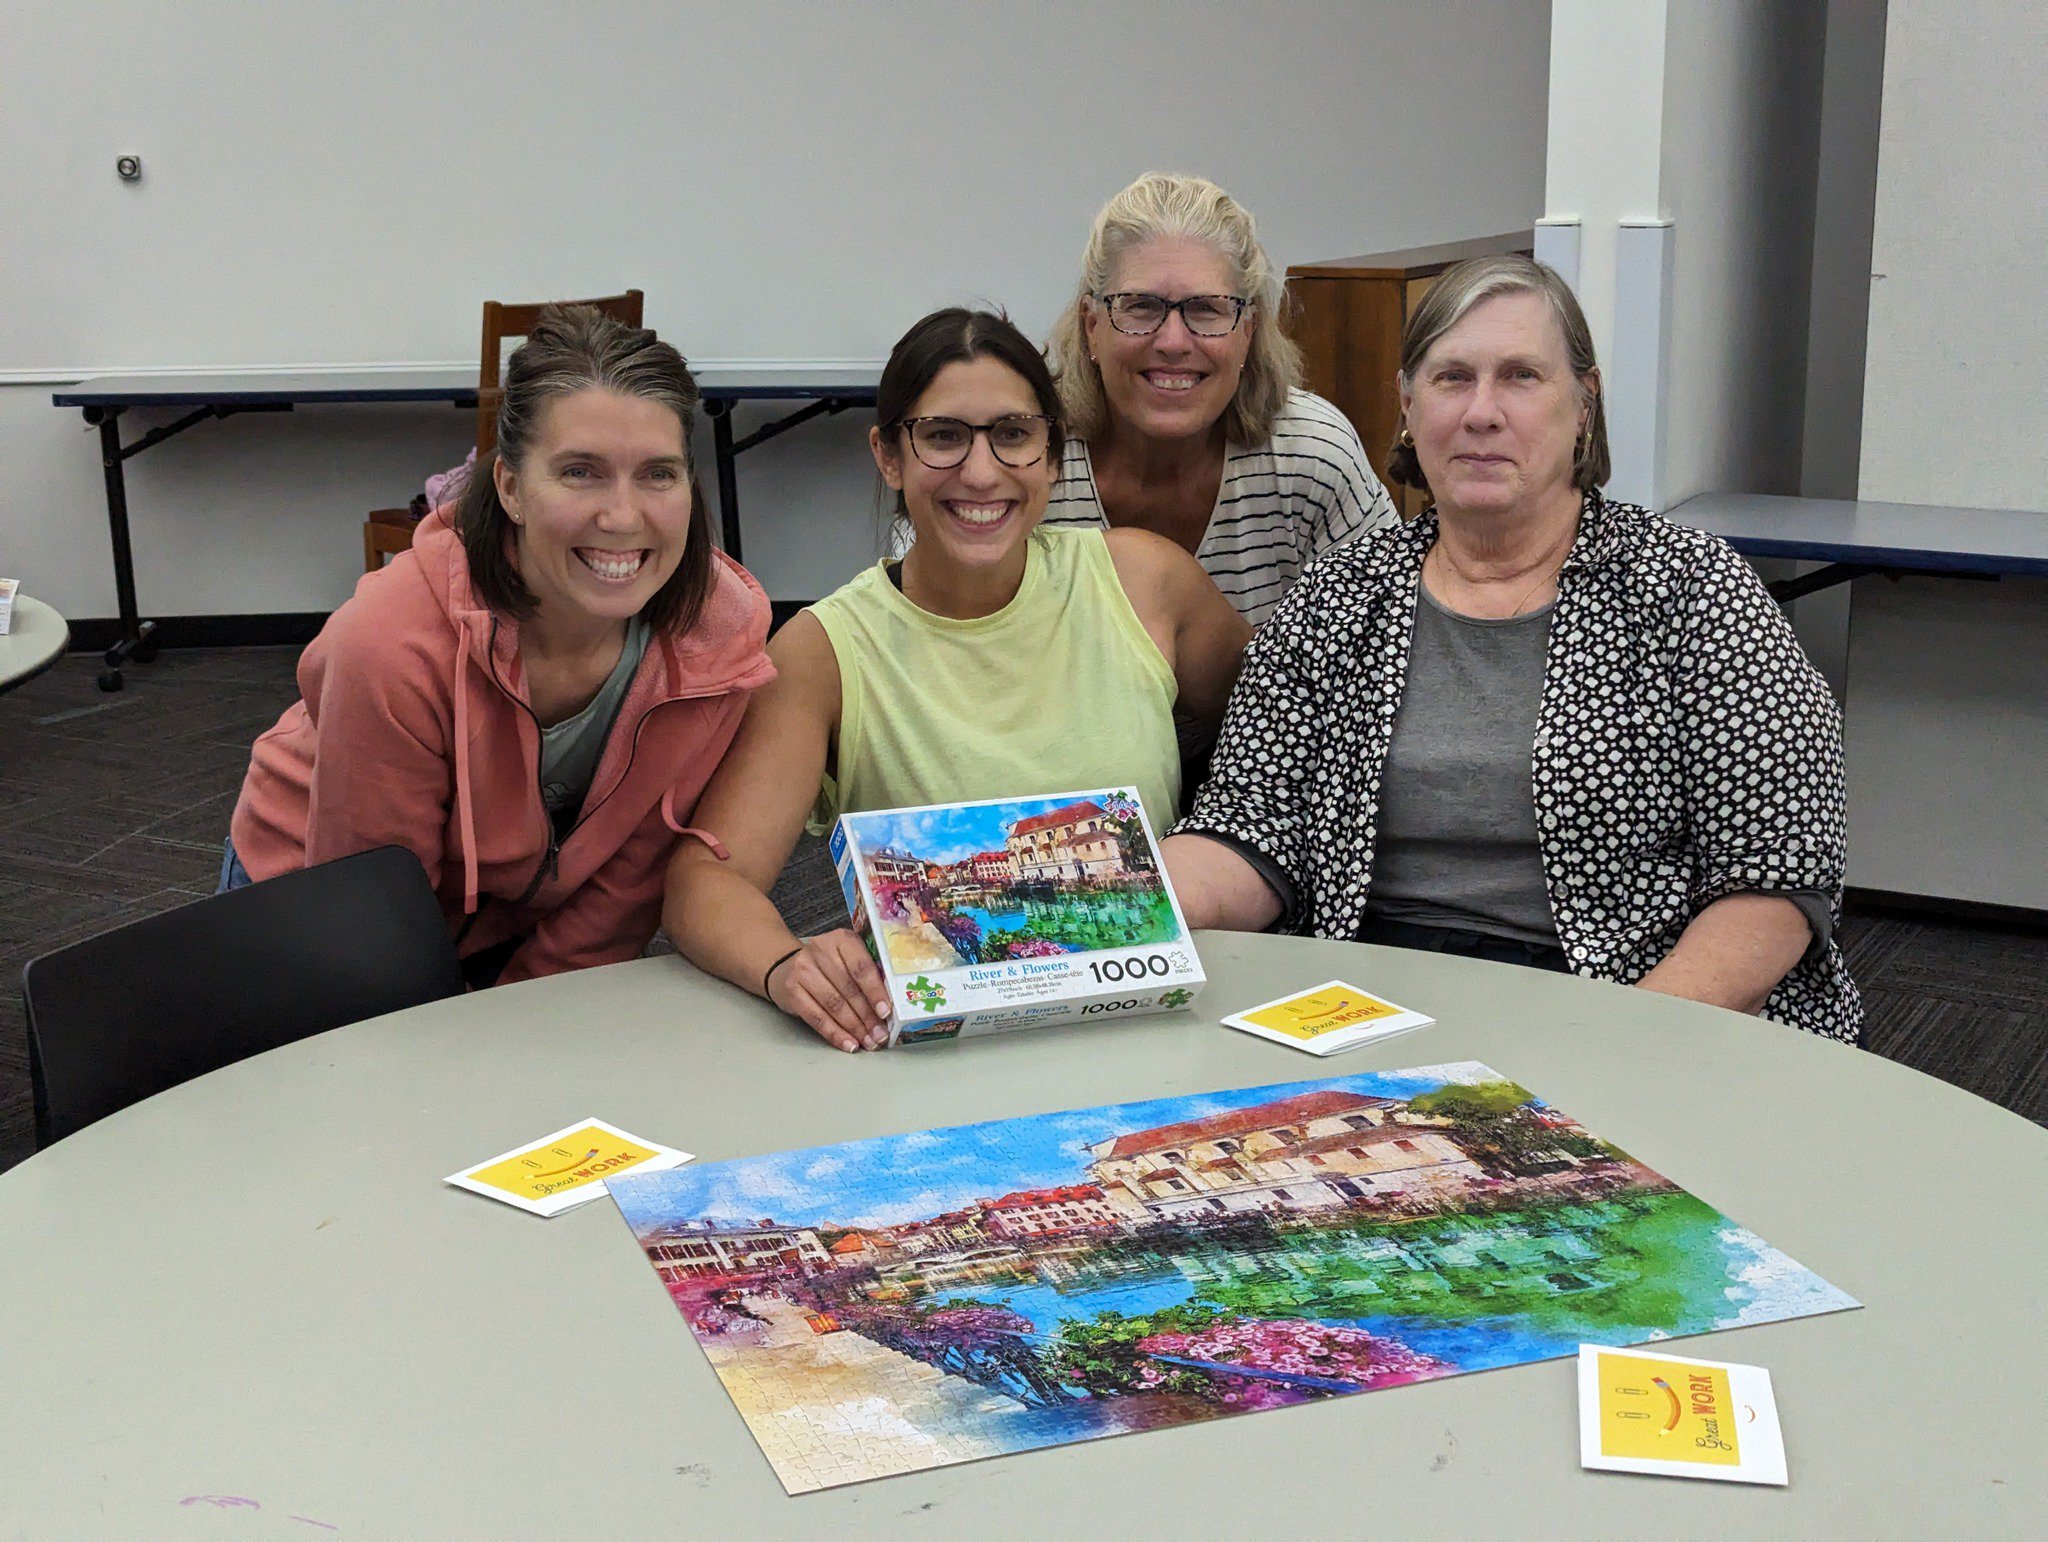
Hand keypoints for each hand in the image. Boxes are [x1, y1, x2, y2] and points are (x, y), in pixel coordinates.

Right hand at [764, 930, 891, 1051]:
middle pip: (848, 989)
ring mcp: (803, 970)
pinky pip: (816, 1017)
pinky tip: (849, 1044)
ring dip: (854, 1028)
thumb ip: (868, 973)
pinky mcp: (791, 990)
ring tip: (869, 1042)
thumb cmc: (829, 964)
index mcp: (842, 940)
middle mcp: (820, 951)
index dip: (875, 992)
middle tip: (881, 1036)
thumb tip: (890, 1007)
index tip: (886, 1012)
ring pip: (833, 1004)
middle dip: (867, 1016)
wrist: (787, 966)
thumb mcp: (848, 958)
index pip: (861, 967)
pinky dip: (835, 1034)